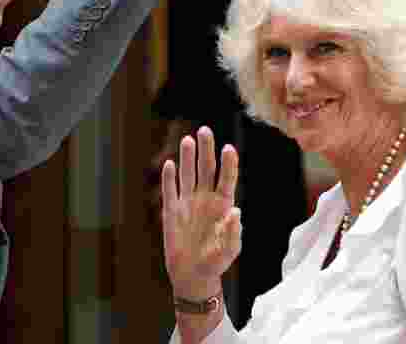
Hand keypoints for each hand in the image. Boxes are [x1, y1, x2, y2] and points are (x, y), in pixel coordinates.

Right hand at [161, 126, 240, 301]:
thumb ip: (234, 232)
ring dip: (187, 157)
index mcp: (222, 204)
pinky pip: (170, 191)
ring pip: (187, 174)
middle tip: (204, 130)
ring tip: (188, 140)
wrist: (193, 275)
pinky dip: (169, 178)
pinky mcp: (172, 211)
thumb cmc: (216, 261)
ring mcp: (188, 203)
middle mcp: (205, 198)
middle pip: (206, 169)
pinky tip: (170, 164)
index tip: (228, 148)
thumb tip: (236, 210)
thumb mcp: (230, 250)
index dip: (228, 164)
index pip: (226, 179)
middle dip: (206, 150)